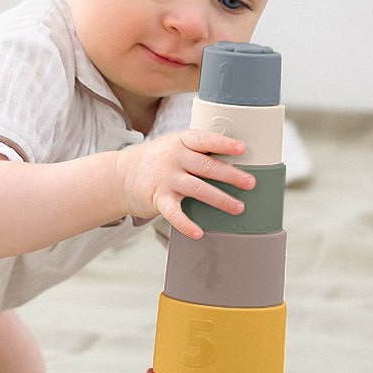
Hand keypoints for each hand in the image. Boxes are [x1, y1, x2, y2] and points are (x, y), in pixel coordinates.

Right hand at [115, 129, 254, 238]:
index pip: (204, 140)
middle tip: (250, 183)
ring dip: (220, 199)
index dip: (223, 144)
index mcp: (180, 141)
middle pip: (206, 167)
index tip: (242, 149)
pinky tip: (198, 232)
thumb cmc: (158, 160)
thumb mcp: (175, 146)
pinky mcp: (158, 198)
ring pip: (198, 189)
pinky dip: (186, 224)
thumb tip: (235, 161)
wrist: (122, 175)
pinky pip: (174, 213)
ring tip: (238, 208)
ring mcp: (165, 179)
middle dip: (231, 176)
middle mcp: (173, 158)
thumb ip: (198, 151)